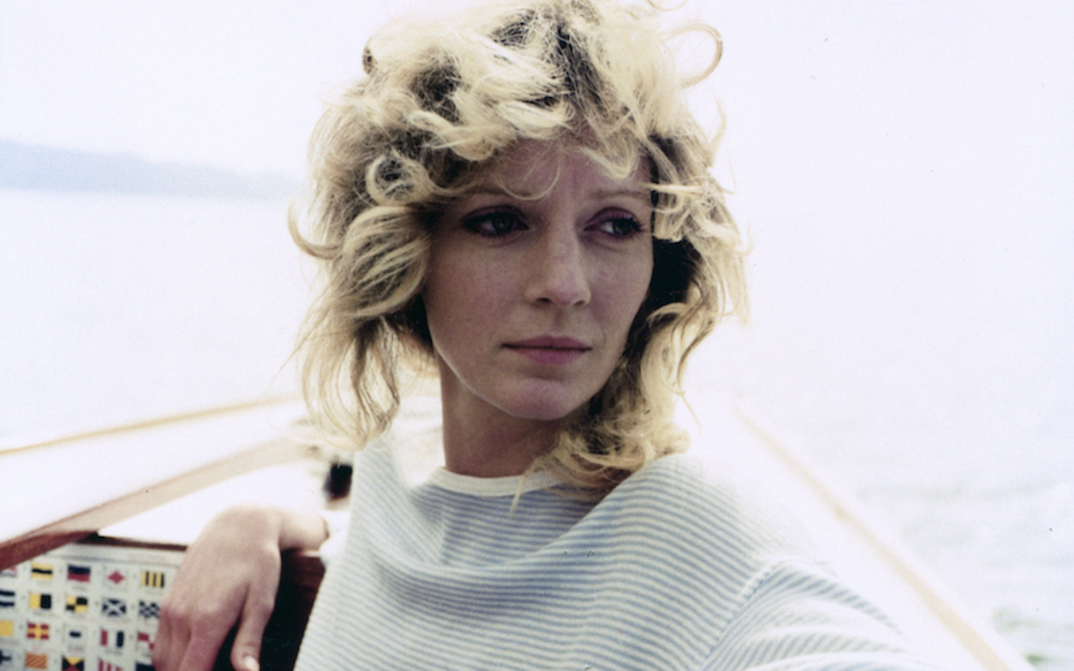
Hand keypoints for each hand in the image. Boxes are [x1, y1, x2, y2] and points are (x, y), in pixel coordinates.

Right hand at [153, 505, 326, 670]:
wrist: (238, 527)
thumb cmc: (257, 564)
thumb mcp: (262, 603)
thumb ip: (250, 642)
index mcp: (207, 621)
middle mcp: (182, 616)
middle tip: (217, 667)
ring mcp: (170, 609)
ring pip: (163, 661)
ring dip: (180, 669)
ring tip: (207, 664)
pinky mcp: (167, 602)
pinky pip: (160, 643)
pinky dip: (172, 658)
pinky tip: (194, 656)